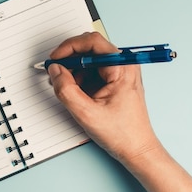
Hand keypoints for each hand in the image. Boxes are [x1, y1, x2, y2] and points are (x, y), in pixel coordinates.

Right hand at [47, 32, 161, 164]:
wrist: (136, 149)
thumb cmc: (121, 133)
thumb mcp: (85, 112)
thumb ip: (65, 89)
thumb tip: (54, 70)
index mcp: (121, 68)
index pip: (92, 42)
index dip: (69, 47)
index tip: (55, 59)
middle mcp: (123, 65)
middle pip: (89, 49)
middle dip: (69, 60)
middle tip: (56, 73)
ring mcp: (119, 72)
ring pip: (88, 60)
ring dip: (73, 71)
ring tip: (67, 88)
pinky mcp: (114, 80)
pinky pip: (91, 70)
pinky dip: (79, 78)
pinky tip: (76, 93)